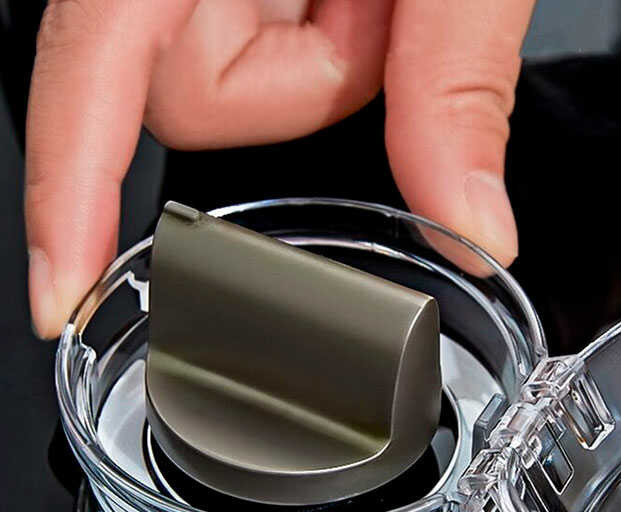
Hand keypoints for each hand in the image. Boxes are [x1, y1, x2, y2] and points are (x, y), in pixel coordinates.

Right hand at [26, 0, 534, 337]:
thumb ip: (455, 84)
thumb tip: (475, 229)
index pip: (92, 76)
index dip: (70, 193)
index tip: (64, 292)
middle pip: (189, 104)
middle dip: (303, 91)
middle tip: (374, 22)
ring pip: (221, 92)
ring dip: (315, 70)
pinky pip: (245, 58)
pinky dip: (311, 53)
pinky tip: (344, 0)